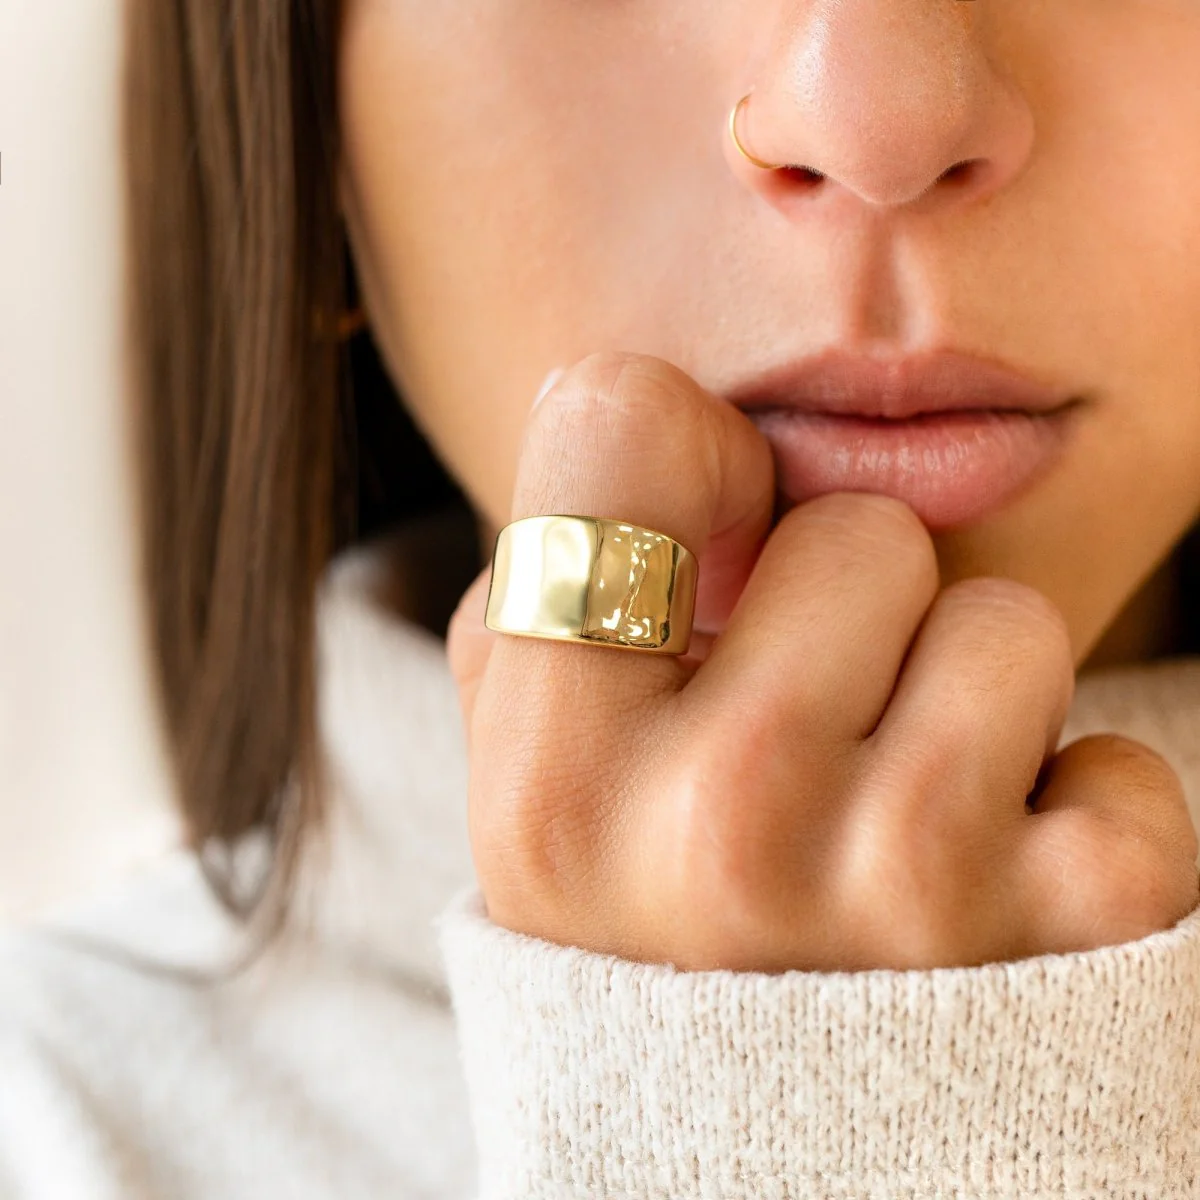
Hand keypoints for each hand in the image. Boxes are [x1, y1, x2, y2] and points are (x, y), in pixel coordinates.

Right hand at [447, 351, 1198, 971]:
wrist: (768, 1156)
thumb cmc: (648, 916)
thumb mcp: (538, 774)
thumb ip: (552, 596)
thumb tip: (658, 429)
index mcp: (555, 777)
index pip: (618, 429)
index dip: (686, 457)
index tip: (709, 542)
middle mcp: (716, 827)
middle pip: (860, 529)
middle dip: (846, 615)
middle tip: (809, 731)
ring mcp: (902, 890)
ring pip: (1005, 622)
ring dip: (957, 705)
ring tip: (891, 811)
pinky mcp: (1073, 939)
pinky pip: (1121, 764)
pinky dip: (1066, 811)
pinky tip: (983, 888)